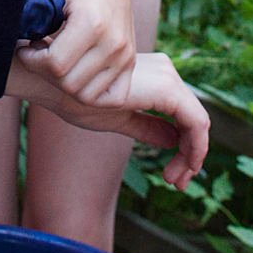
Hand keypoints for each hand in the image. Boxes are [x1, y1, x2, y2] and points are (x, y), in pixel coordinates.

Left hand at [17, 0, 136, 105]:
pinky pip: (113, 97)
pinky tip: (77, 76)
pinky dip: (92, 94)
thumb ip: (31, 17)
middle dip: (45, 73)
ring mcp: (126, 55)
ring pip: (87, 95)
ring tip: (56, 62)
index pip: (54, 65)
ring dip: (65, 84)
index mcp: (92, 24)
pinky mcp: (131, 61)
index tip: (26, 46)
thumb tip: (5, 37)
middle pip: (69, 84)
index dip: (31, 60)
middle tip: (37, 55)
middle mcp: (113, 43)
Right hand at [17, 51, 208, 188]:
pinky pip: (196, 122)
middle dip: (189, 155)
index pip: (182, 114)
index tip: (170, 175)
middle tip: (175, 182)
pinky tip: (185, 167)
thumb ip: (148, 127)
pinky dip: (195, 148)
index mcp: (155, 74)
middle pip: (192, 118)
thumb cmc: (76, 99)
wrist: (54, 85)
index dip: (185, 147)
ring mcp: (168, 76)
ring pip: (198, 122)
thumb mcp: (119, 118)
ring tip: (174, 180)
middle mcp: (166, 70)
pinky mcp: (168, 89)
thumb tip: (173, 140)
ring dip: (192, 156)